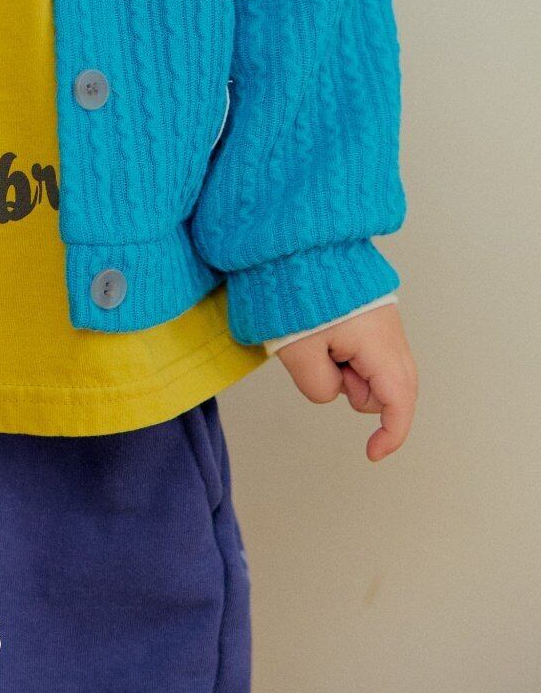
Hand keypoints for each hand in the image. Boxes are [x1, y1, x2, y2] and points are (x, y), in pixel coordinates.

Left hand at [272, 301, 416, 459]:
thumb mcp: (298, 352)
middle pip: (392, 388)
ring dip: (348, 369)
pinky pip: (367, 348)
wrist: (295, 239)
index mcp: (379, 343)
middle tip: (325, 366)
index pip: (399, 402)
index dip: (391, 434)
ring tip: (316, 338)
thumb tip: (334, 389)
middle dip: (359, 392)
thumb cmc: (298, 289)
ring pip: (377, 369)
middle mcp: (391, 331)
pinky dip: (347, 353)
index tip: (372, 453)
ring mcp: (384, 320)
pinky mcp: (371, 312)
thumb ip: (319, 387)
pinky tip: (322, 332)